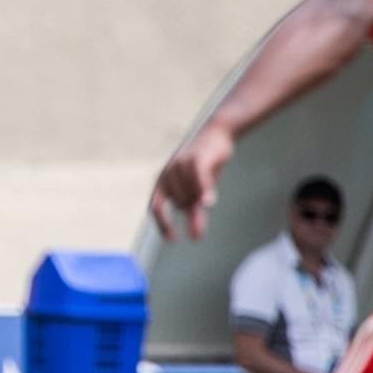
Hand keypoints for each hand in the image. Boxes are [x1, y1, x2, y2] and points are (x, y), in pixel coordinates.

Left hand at [151, 123, 235, 241]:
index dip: (162, 224)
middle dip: (193, 206)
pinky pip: (200, 180)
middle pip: (180, 203)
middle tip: (204, 194)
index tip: (172, 239)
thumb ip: (194, 212)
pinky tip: (210, 203)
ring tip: (211, 180)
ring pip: (192, 193)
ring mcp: (181, 165)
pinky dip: (205, 191)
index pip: (156, 207)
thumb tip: (196, 237)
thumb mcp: (196, 191)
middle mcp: (167, 173)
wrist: (216, 133)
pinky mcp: (197, 159)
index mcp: (162, 180)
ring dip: (203, 195)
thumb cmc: (203, 165)